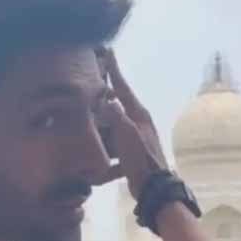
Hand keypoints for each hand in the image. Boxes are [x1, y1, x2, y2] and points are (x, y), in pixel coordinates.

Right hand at [94, 48, 168, 197]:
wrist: (155, 189)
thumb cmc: (142, 160)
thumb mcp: (128, 135)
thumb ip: (117, 116)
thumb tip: (108, 99)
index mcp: (138, 115)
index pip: (123, 88)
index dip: (114, 70)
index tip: (108, 51)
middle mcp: (138, 124)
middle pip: (116, 108)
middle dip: (102, 104)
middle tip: (87, 93)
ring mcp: (136, 140)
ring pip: (113, 131)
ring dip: (101, 134)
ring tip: (85, 131)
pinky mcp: (133, 156)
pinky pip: (115, 154)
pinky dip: (107, 161)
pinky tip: (95, 170)